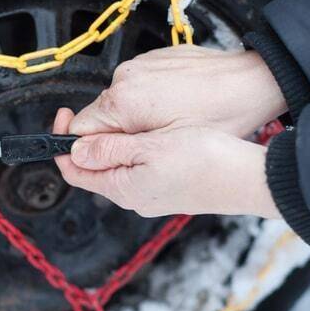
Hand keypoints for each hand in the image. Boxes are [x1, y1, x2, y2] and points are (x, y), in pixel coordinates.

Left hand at [53, 108, 279, 217]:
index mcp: (124, 189)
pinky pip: (139, 169)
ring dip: (113, 143)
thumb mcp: (149, 148)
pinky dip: (134, 149)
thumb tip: (75, 150)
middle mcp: (135, 198)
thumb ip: (109, 149)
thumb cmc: (205, 161)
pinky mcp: (169, 188)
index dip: (63, 143)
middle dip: (88, 140)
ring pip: (119, 166)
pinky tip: (148, 133)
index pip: (75, 170)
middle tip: (95, 112)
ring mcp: (152, 195)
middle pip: (96, 168)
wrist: (247, 178)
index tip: (64, 116)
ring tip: (123, 120)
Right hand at [69, 46, 284, 137]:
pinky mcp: (152, 59)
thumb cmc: (220, 115)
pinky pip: (138, 86)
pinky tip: (176, 107)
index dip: (90, 149)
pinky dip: (150, 100)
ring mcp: (138, 65)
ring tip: (169, 125)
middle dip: (118, 135)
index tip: (103, 157)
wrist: (251, 81)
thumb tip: (84, 153)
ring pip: (120, 103)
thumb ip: (121, 150)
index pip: (80, 130)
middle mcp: (124, 78)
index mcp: (122, 102)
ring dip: (136, 118)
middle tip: (150, 144)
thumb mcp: (168, 146)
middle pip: (100, 117)